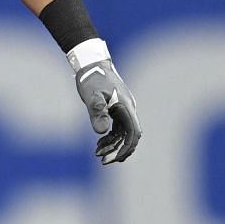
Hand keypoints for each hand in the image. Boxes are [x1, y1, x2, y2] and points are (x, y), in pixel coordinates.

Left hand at [70, 41, 140, 163]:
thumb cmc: (92, 78)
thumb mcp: (92, 96)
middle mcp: (128, 110)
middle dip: (118, 151)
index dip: (125, 148)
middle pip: (129, 137)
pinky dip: (110, 138)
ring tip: (97, 153)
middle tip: (102, 160)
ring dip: (113, 146)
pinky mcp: (116, 110)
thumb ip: (97, 113)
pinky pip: (118, 129)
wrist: (91, 63)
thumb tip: (101, 132)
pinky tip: (99, 143)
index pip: (133, 134)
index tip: (112, 158)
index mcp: (126, 108)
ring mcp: (123, 110)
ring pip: (123, 134)